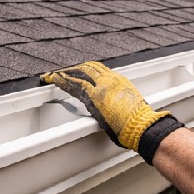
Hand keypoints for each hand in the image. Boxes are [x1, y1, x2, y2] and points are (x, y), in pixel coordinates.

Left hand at [42, 61, 182, 162]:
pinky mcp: (95, 96)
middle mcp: (110, 79)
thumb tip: (114, 108)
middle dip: (73, 69)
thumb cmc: (138, 122)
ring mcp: (102, 86)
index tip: (78, 71)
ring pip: (79, 73)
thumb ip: (119, 101)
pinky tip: (54, 80)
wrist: (141, 125)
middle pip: (88, 68)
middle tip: (61, 72)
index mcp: (119, 81)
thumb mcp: (130, 105)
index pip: (99, 70)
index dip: (86, 70)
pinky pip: (75, 84)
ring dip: (65, 73)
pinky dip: (63, 81)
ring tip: (52, 75)